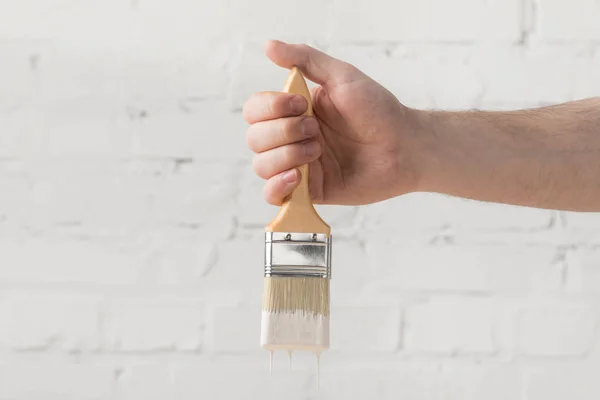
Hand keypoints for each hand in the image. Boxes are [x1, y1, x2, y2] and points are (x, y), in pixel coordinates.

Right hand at [243, 40, 427, 205]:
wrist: (404, 146)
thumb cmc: (378, 110)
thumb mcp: (341, 76)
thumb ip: (305, 59)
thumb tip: (268, 46)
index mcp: (294, 111)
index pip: (255, 110)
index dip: (270, 107)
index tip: (301, 104)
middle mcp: (292, 138)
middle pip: (254, 138)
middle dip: (283, 132)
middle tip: (316, 130)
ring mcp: (299, 165)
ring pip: (261, 166)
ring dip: (286, 155)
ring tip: (318, 151)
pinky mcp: (309, 191)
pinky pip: (274, 195)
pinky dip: (277, 186)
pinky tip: (297, 177)